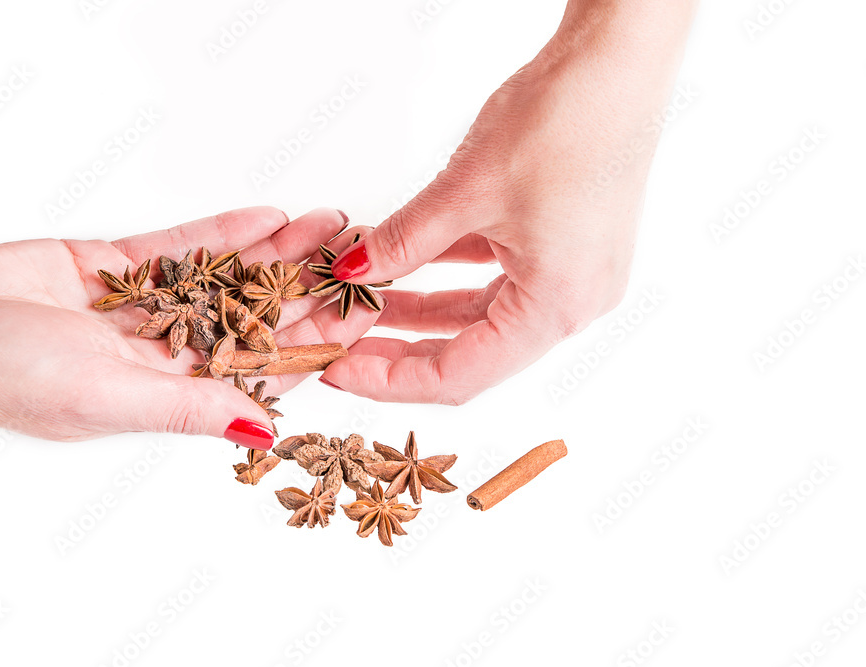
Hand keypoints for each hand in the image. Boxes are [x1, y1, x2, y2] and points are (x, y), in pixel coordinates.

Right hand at [0, 208, 376, 445]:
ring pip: (228, 277)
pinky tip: (271, 216)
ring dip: (279, 252)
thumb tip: (263, 434)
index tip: (361, 319)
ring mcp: (143, 305)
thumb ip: (190, 410)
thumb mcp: (107, 399)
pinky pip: (182, 245)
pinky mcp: (116, 264)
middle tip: (364, 259)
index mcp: (169, 395)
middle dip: (309, 288)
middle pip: (255, 316)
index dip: (313, 344)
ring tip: (331, 223)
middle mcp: (164, 352)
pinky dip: (226, 232)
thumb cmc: (5, 376)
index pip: (258, 369)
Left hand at [320, 1, 695, 403]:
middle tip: (341, 345)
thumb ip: (403, 241)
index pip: (459, 375)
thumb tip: (351, 272)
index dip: (390, 381)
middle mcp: (574, 304)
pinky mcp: (566, 246)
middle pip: (470, 352)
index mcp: (557, 308)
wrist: (620, 58)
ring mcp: (574, 275)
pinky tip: (403, 266)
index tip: (337, 372)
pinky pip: (497, 277)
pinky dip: (448, 275)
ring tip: (360, 303)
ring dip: (419, 309)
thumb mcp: (464, 192)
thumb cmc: (563, 120)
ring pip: (480, 313)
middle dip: (400, 349)